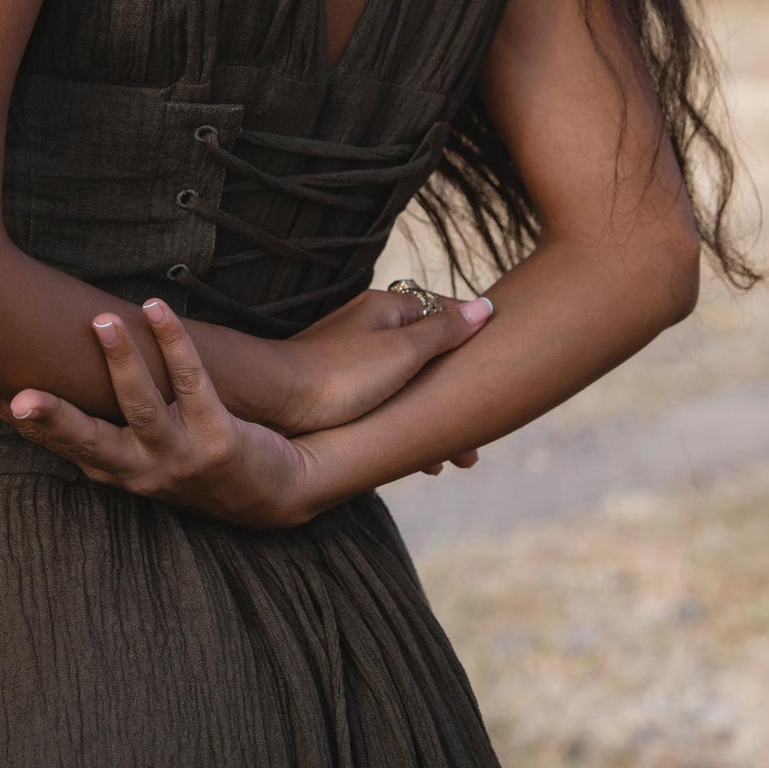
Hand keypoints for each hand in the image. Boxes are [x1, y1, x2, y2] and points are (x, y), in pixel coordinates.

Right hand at [0, 298, 316, 528]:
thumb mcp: (138, 449)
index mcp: (110, 468)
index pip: (50, 440)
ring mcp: (179, 457)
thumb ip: (98, 419)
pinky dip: (176, 345)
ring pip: (142, 407)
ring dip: (121, 363)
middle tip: (14, 393)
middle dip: (50, 416)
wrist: (270, 493)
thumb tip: (51, 364)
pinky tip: (159, 309)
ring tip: (100, 322)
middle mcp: (138, 468)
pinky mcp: (219, 440)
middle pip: (86, 439)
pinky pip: (194, 385)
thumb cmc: (191, 456)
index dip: (7, 413)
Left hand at [277, 287, 491, 468]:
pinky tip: (412, 458)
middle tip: (474, 439)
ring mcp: (354, 357)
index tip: (495, 371)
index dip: (472, 340)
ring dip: (431, 416)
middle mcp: (371, 327)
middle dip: (454, 393)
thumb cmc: (338, 375)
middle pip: (429, 354)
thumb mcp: (402, 352)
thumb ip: (444, 331)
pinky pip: (386, 402)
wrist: (273, 403)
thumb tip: (485, 306)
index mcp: (387, 309)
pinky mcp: (341, 387)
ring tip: (448, 461)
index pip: (444, 312)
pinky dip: (405, 424)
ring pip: (408, 384)